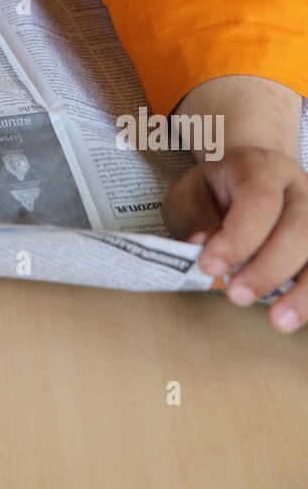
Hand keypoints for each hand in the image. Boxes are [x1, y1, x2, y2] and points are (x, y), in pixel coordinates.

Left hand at [162, 145, 307, 332]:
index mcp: (261, 167)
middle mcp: (299, 187)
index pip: (259, 201)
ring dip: (303, 292)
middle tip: (236, 295)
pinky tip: (295, 316)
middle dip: (269, 268)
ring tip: (279, 321)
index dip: (238, 238)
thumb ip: (193, 217)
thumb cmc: (217, 191)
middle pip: (299, 227)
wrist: (253, 176)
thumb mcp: (191, 193)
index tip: (209, 266)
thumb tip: (202, 246)